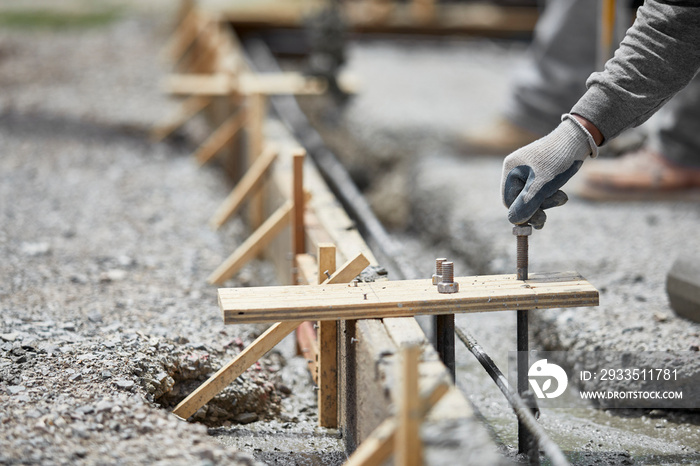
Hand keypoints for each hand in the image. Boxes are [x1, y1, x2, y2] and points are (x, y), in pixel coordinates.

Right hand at [501, 114, 597, 228]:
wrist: (578, 139)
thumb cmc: (558, 160)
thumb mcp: (542, 185)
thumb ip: (527, 204)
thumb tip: (514, 220)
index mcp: (511, 169)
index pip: (508, 200)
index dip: (521, 213)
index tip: (536, 222)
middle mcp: (516, 169)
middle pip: (520, 200)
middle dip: (536, 208)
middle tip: (546, 217)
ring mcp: (528, 170)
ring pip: (532, 196)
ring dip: (546, 202)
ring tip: (562, 198)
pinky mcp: (540, 172)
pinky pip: (540, 190)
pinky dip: (550, 195)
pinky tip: (561, 193)